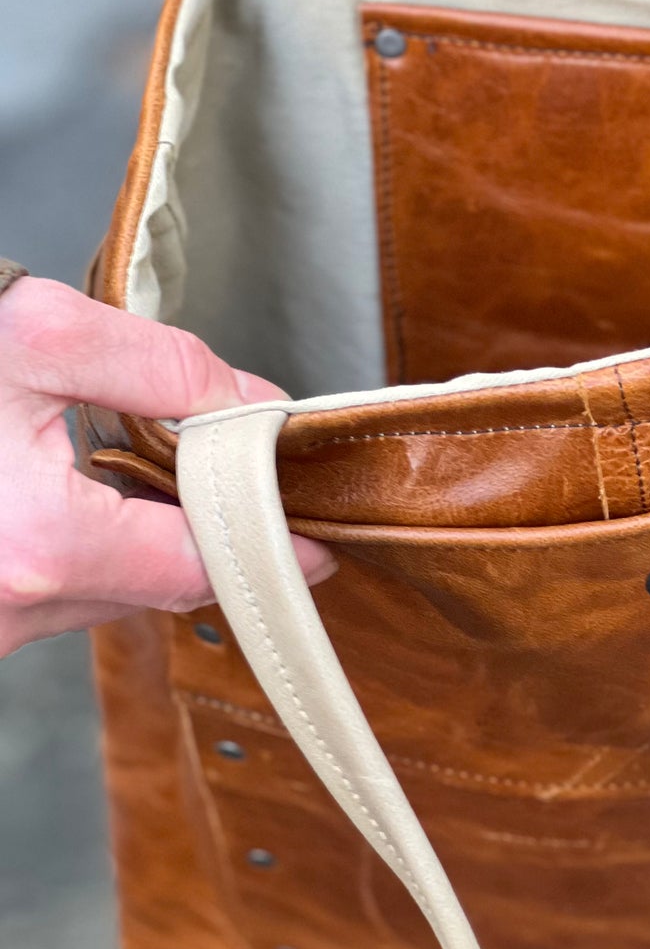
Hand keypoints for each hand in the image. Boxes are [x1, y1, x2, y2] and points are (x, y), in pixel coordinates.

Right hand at [0, 277, 334, 657]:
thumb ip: (163, 369)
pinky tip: (58, 493)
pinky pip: (48, 594)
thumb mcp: (39, 337)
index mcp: (41, 549)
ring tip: (121, 466)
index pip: (199, 565)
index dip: (268, 548)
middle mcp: (8, 611)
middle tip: (227, 474)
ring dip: (127, 538)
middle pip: (153, 587)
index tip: (320, 544)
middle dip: (193, 529)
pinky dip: (74, 550)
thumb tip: (252, 407)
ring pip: (99, 594)